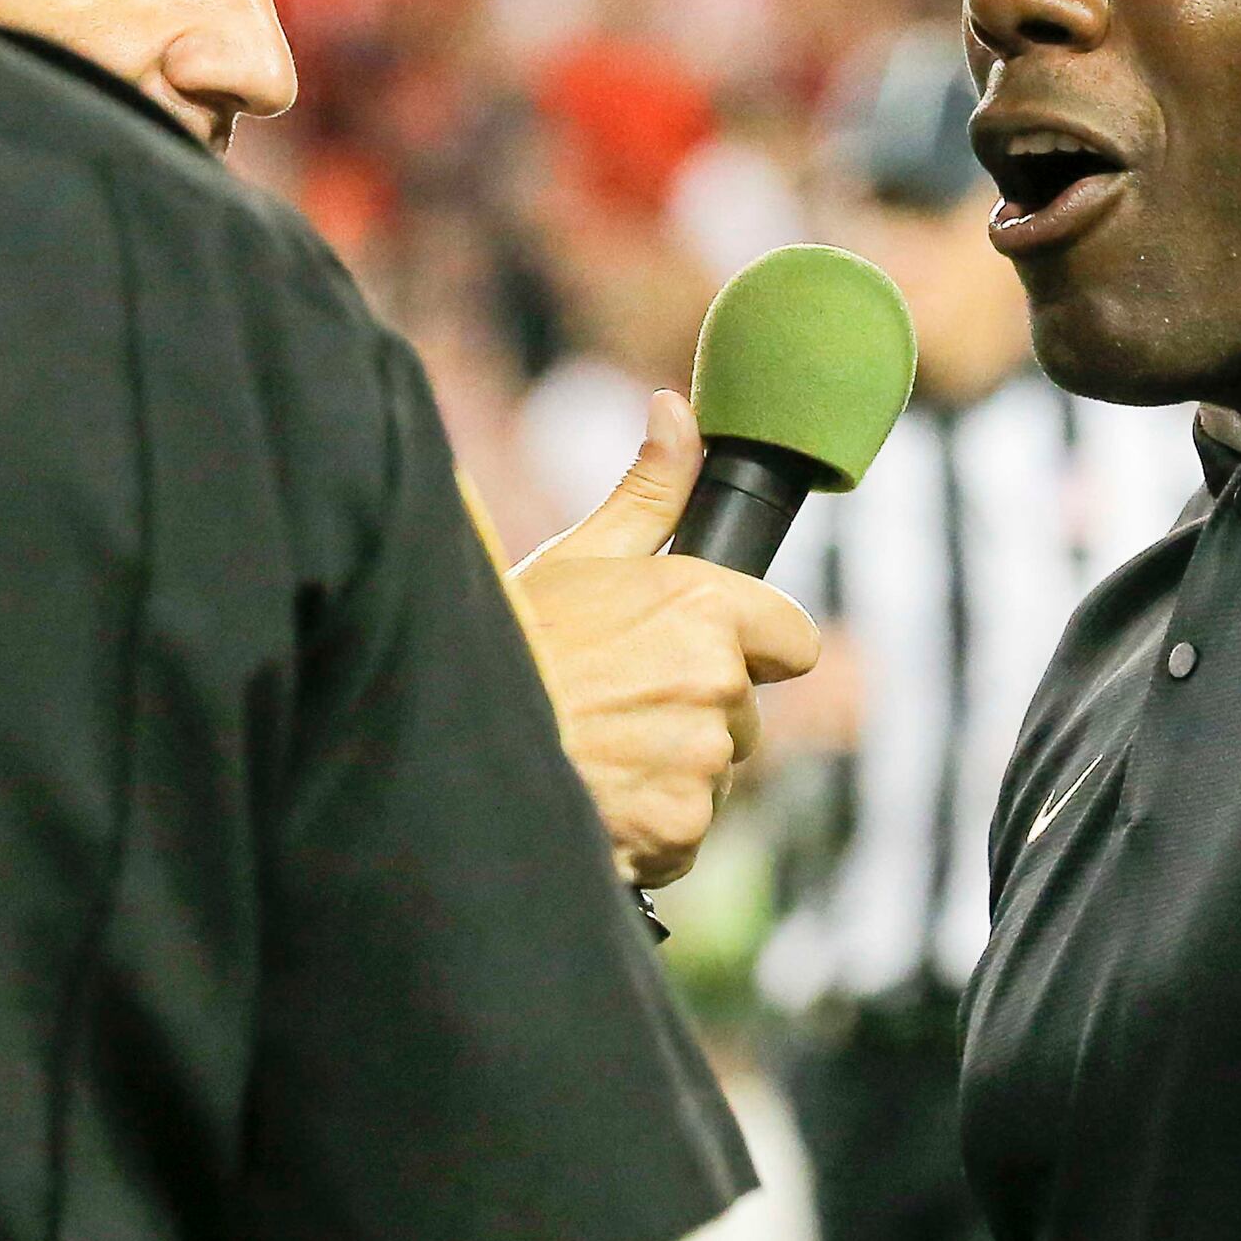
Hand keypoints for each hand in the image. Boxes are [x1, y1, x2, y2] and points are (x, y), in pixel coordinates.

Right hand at [511, 391, 821, 888]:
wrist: (447, 740)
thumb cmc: (512, 641)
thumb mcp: (578, 555)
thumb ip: (648, 489)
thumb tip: (676, 408)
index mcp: (704, 605)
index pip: (793, 639)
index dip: (753, 648)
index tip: (706, 654)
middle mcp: (716, 681)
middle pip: (742, 711)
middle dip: (694, 712)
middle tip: (614, 705)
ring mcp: (700, 759)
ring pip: (711, 772)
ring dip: (669, 772)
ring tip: (594, 751)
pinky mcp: (681, 828)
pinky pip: (685, 832)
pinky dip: (649, 827)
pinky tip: (595, 797)